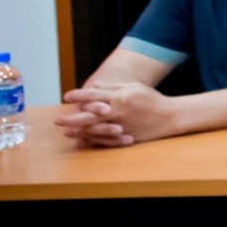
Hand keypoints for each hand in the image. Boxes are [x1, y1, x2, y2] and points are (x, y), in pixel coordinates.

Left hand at [57, 82, 180, 144]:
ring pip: (94, 129)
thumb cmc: (151, 99)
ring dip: (78, 130)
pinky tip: (83, 141)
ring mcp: (120, 125)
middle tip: (57, 120)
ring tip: (67, 132)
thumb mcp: (133, 87)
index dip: (78, 95)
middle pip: (89, 115)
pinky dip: (92, 140)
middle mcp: (117, 111)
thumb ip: (112, 87)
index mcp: (119, 96)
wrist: (169, 116)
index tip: (66, 96)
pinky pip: (104, 139)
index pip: (94, 95)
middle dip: (71, 118)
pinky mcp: (124, 135)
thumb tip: (93, 86)